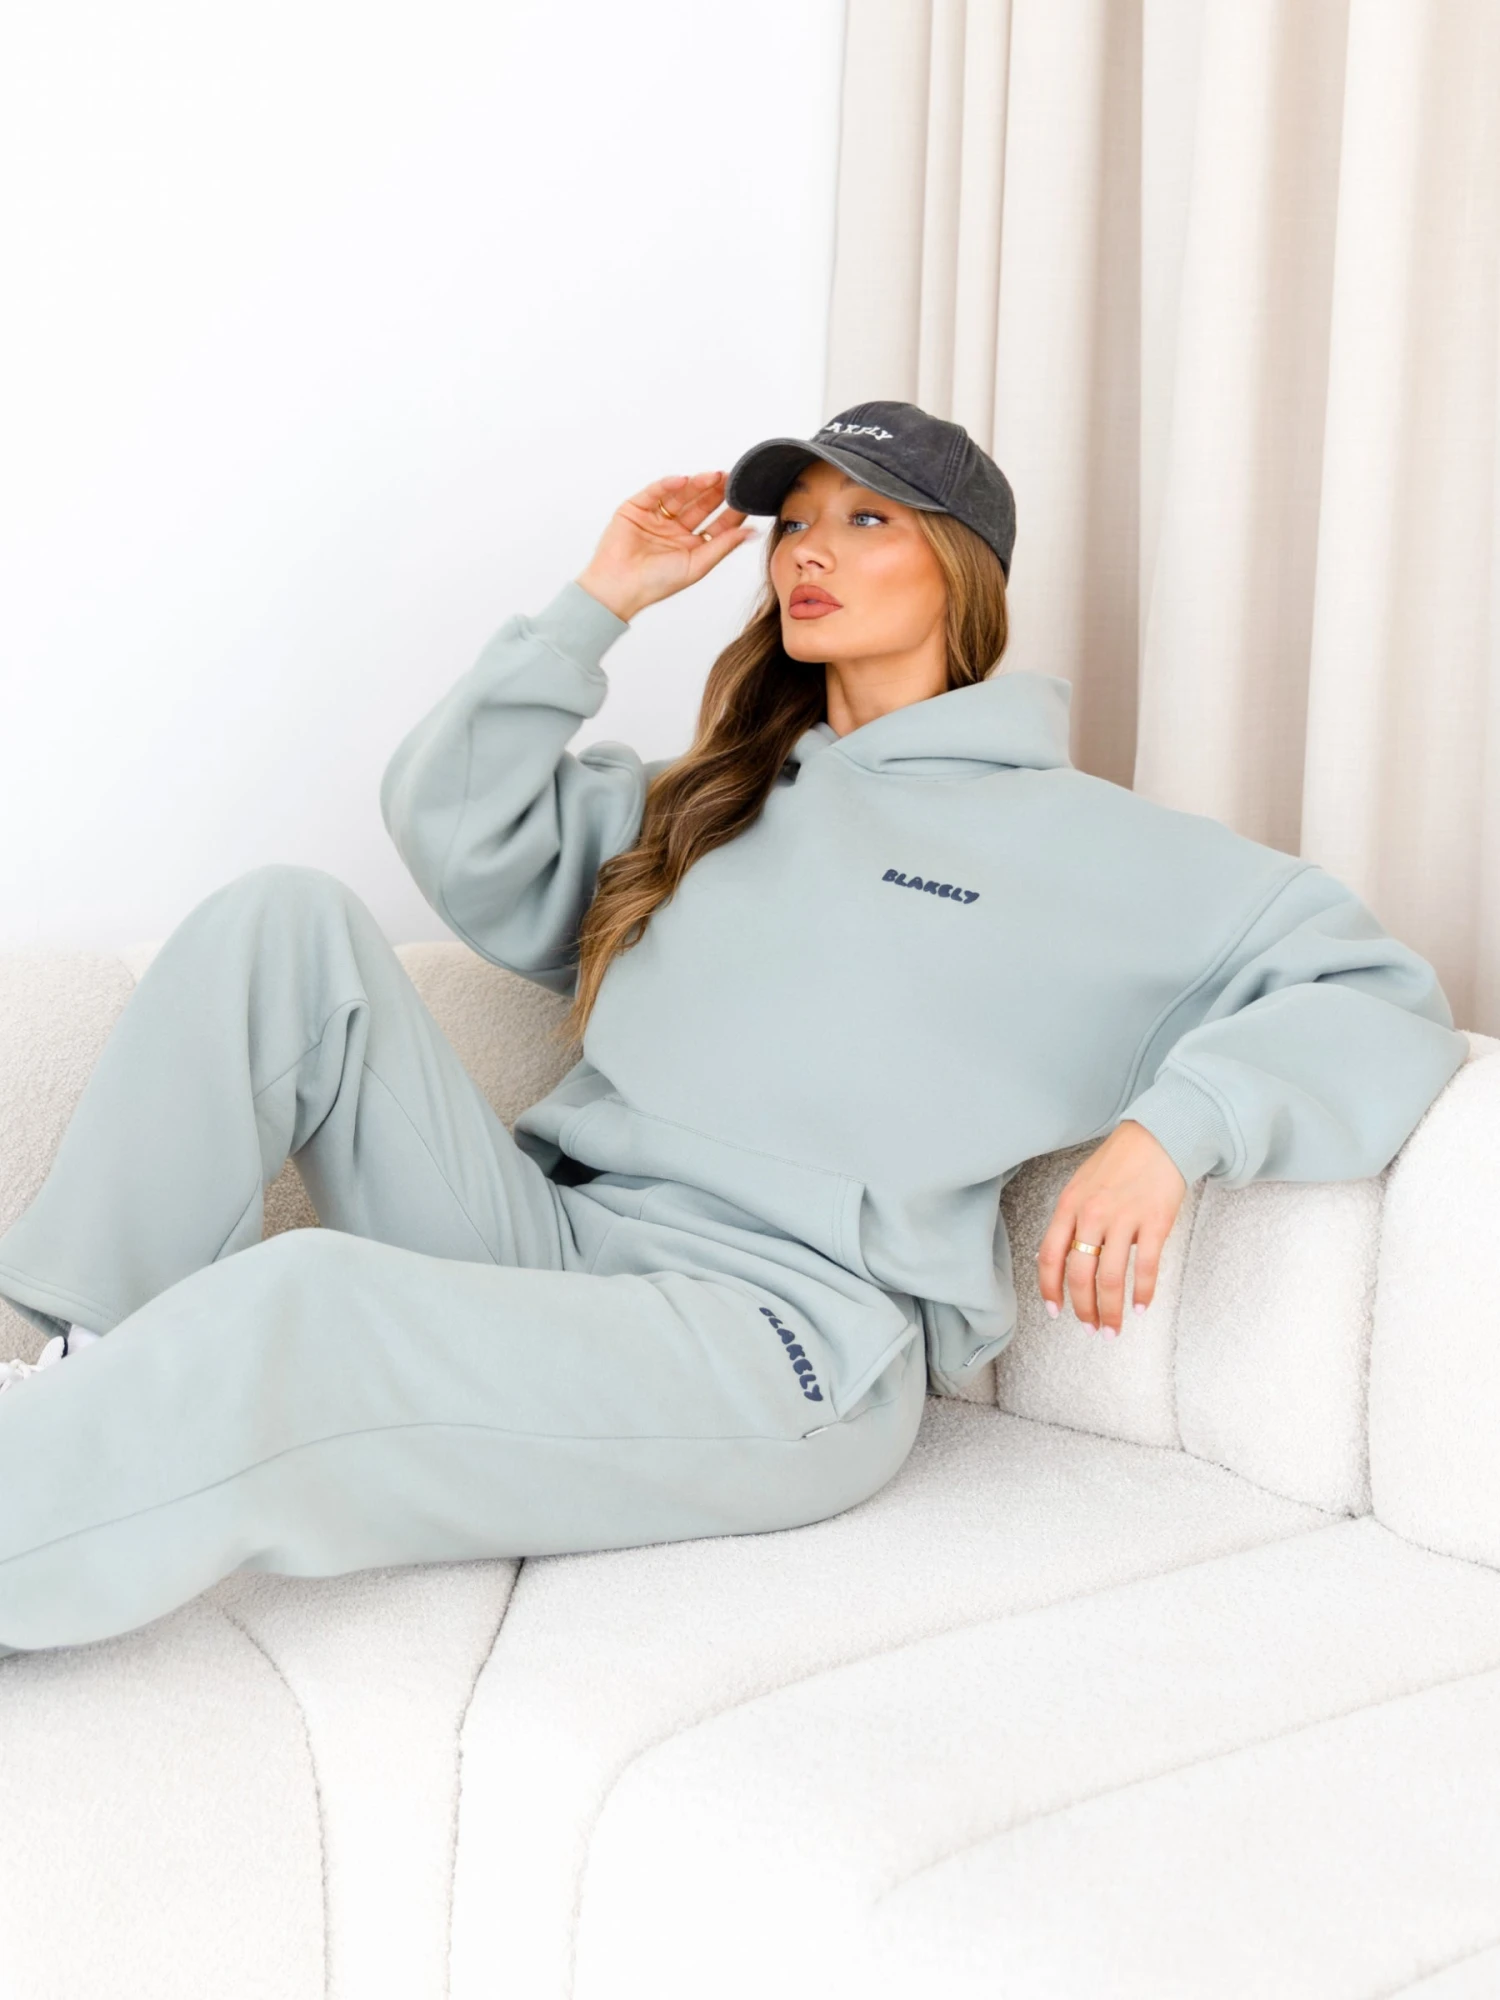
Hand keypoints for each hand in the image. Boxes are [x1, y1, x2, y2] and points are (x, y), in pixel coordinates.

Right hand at [575, 471, 756, 622]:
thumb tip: (752, 533)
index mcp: (691, 546)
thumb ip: (724, 546)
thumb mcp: (698, 564)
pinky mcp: (636, 508)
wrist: (619, 586)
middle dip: (716, 492)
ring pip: (681, 495)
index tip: (746, 499)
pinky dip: (668, 484)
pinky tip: (684, 481)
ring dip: (697, 484)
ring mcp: (656, 517)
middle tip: (732, 480)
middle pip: (700, 505)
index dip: (731, 512)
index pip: (716, 524)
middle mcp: (675, 529)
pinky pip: (655, 492)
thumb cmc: (656, 583)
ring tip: (713, 476)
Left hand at [1035, 1120, 1187, 1336]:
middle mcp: (1091, 1214)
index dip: (1050, 1289)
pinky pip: (1145, 1267)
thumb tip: (1063, 1258)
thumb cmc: (1119, 1162)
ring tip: (1113, 1329)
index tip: (1055, 1311)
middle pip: (1079, 1274)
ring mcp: (1123, 1218)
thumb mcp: (1082, 1185)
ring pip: (1111, 1277)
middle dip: (1083, 1308)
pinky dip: (1142, 1293)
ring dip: (1110, 1310)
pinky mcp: (1154, 1222)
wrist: (1159, 1136)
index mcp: (1069, 1205)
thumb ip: (1071, 1219)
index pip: (1050, 1256)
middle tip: (1090, 1328)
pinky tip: (1140, 1307)